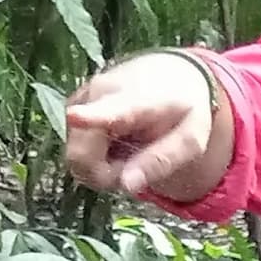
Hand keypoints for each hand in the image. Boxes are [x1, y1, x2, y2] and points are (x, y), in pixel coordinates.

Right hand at [61, 52, 220, 202]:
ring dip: (101, 168)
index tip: (74, 116)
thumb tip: (126, 185)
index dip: (89, 116)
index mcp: (138, 97)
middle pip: (82, 154)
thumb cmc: (182, 110)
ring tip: (128, 150)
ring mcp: (81, 98)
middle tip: (137, 167)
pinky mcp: (70, 106)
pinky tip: (113, 143)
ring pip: (76, 158)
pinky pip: (74, 152)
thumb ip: (161, 161)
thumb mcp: (190, 139)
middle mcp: (100, 92)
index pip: (111, 109)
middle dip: (107, 174)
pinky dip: (94, 158)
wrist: (169, 75)